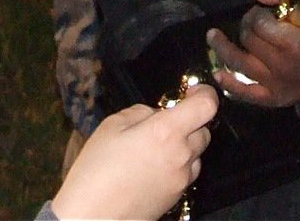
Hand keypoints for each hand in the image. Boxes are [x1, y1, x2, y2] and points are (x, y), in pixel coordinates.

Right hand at [51, 82, 216, 220]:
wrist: (93, 216)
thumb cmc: (97, 169)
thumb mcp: (112, 125)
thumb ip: (141, 113)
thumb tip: (156, 115)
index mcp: (166, 132)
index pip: (206, 106)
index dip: (205, 93)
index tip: (193, 91)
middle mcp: (181, 156)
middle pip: (204, 131)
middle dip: (190, 122)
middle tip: (163, 122)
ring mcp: (181, 179)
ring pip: (196, 154)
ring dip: (184, 146)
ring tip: (153, 148)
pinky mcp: (177, 197)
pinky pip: (186, 173)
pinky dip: (177, 165)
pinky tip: (151, 167)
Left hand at [208, 0, 299, 108]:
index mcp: (292, 43)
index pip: (259, 24)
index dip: (256, 14)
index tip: (260, 13)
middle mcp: (281, 65)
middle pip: (248, 40)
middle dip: (245, 26)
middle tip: (249, 23)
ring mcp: (274, 84)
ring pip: (239, 63)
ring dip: (222, 48)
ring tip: (212, 36)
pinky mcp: (271, 99)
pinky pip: (245, 93)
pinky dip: (229, 84)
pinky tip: (217, 74)